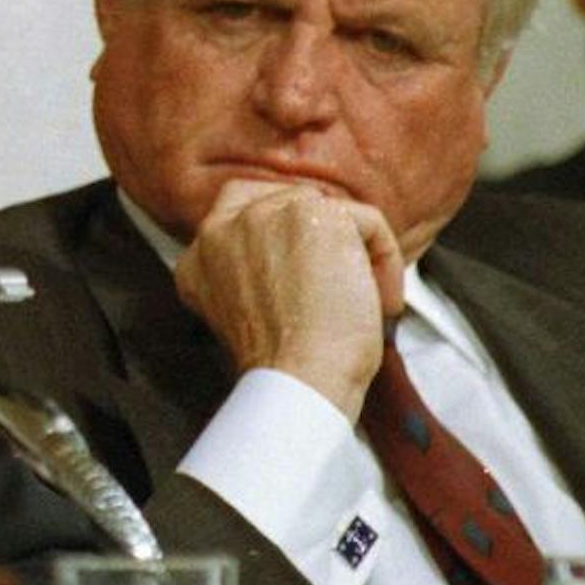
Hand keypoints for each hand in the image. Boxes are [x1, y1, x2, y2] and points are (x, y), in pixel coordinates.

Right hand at [173, 178, 404, 417]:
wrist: (299, 382)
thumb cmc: (285, 366)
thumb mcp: (246, 312)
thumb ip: (255, 271)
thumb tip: (302, 252)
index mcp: (199, 258)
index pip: (239, 212)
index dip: (283, 236)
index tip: (306, 269)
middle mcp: (221, 229)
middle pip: (289, 202)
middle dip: (323, 239)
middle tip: (341, 284)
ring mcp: (262, 215)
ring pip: (330, 213)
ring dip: (356, 254)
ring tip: (361, 301)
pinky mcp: (310, 213)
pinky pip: (366, 221)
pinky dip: (385, 261)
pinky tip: (379, 302)